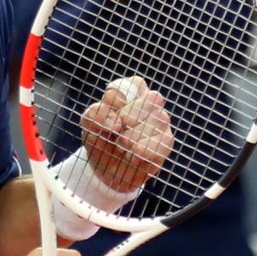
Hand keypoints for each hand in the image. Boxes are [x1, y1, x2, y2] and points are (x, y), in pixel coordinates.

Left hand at [79, 76, 173, 192]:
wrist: (105, 171)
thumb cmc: (100, 140)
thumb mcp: (89, 125)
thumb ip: (95, 115)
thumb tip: (116, 123)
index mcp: (132, 93)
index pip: (135, 84)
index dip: (120, 99)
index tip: (109, 112)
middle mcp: (151, 104)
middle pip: (151, 100)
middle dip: (128, 117)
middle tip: (116, 132)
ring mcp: (161, 123)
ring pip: (157, 120)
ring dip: (133, 137)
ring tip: (122, 146)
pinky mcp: (166, 143)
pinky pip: (161, 143)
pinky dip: (143, 151)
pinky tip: (132, 156)